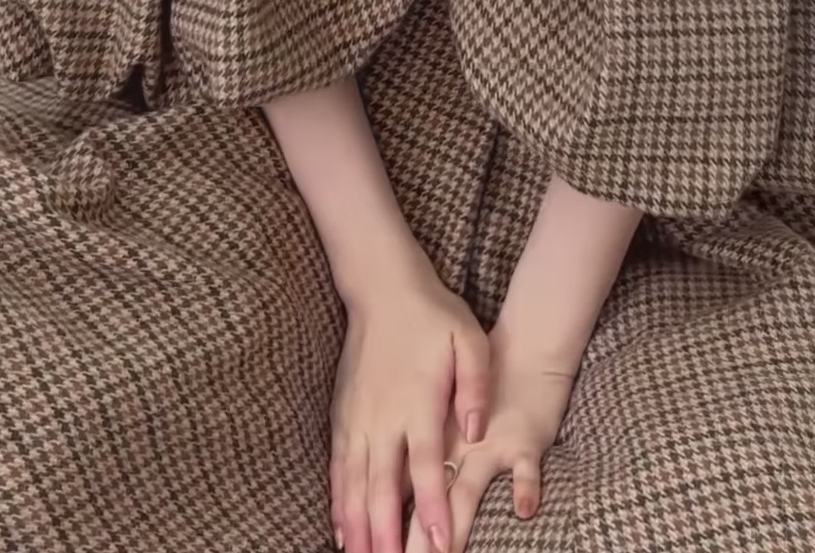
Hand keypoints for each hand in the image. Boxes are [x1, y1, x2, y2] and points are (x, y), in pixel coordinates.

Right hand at [330, 250, 490, 552]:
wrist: (383, 287)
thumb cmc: (433, 314)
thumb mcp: (470, 339)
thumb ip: (476, 385)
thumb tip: (476, 428)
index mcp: (418, 403)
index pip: (425, 468)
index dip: (431, 509)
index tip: (440, 545)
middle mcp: (384, 417)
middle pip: (382, 488)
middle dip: (388, 535)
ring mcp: (359, 418)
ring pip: (355, 485)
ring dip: (360, 528)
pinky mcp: (343, 414)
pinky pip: (338, 468)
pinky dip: (339, 502)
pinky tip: (342, 530)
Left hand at [402, 320, 575, 552]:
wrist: (526, 344)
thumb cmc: (483, 376)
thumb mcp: (438, 394)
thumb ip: (411, 429)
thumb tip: (384, 476)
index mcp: (428, 432)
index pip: (396, 485)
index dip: (379, 521)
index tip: (364, 549)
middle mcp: (456, 444)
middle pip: (425, 499)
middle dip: (408, 539)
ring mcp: (491, 444)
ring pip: (467, 492)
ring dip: (452, 526)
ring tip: (442, 552)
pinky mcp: (526, 440)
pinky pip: (527, 468)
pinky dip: (526, 487)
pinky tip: (523, 509)